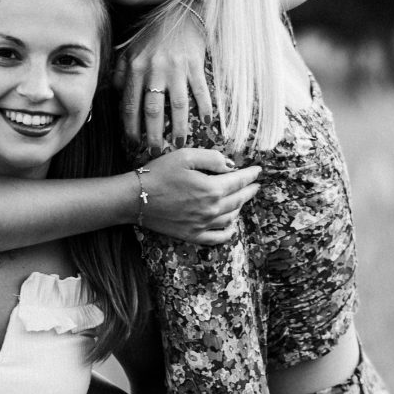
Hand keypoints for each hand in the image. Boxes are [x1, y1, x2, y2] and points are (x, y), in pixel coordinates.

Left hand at [116, 11, 211, 150]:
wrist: (178, 11)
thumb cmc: (152, 35)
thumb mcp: (129, 51)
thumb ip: (119, 74)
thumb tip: (114, 97)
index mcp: (135, 69)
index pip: (130, 106)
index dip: (131, 128)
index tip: (133, 144)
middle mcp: (153, 70)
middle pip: (153, 111)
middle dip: (153, 135)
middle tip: (155, 152)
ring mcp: (175, 67)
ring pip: (177, 105)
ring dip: (179, 127)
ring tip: (179, 143)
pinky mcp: (194, 63)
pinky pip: (200, 90)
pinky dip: (204, 107)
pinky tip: (206, 122)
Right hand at [140, 149, 260, 244]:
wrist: (135, 199)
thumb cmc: (158, 173)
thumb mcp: (185, 156)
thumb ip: (212, 158)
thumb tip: (230, 166)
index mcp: (211, 189)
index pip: (239, 181)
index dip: (251, 174)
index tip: (258, 170)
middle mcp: (211, 209)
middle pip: (238, 200)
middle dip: (249, 190)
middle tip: (256, 185)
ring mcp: (202, 225)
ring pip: (230, 217)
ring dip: (240, 207)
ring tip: (242, 199)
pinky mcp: (192, 235)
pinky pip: (218, 237)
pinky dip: (228, 232)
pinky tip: (232, 226)